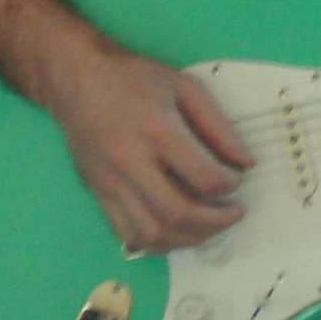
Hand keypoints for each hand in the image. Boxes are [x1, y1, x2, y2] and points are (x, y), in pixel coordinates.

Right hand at [44, 45, 253, 253]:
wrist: (75, 79)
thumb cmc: (132, 78)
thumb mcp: (185, 88)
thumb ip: (219, 127)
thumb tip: (245, 163)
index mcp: (157, 132)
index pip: (205, 178)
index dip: (231, 186)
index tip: (237, 179)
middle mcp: (129, 162)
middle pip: (178, 214)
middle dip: (216, 222)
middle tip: (233, 213)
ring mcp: (109, 182)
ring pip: (151, 233)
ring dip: (188, 238)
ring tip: (209, 226)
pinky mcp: (96, 193)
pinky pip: (126, 233)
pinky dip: (157, 241)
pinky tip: (176, 230)